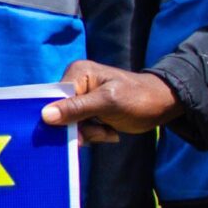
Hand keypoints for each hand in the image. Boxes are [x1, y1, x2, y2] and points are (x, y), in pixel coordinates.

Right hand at [42, 61, 181, 144]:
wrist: (163, 106)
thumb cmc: (139, 99)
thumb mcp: (107, 103)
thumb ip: (76, 108)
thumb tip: (45, 116)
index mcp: (78, 73)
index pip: (54, 98)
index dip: (61, 118)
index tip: (77, 132)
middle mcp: (76, 83)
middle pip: (61, 114)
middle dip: (81, 128)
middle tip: (102, 131)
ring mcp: (83, 98)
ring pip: (71, 124)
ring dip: (90, 133)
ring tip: (109, 131)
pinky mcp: (89, 110)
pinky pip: (81, 127)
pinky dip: (94, 134)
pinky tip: (109, 131)